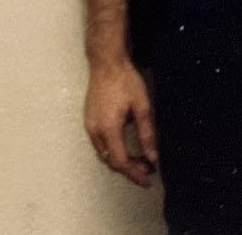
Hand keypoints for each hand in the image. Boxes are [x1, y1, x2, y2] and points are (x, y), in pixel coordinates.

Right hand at [84, 59, 157, 185]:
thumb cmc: (125, 80)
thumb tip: (153, 157)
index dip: (134, 175)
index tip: (147, 180)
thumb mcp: (142, 107)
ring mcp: (89, 125)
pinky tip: (125, 147)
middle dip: (129, 169)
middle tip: (148, 169)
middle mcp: (95, 130)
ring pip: (104, 154)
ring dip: (120, 161)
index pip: (120, 162)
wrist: (106, 62)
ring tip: (139, 160)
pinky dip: (113, 151)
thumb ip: (147, 134)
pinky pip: (100, 144)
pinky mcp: (89, 120)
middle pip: (110, 161)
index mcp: (109, 128)